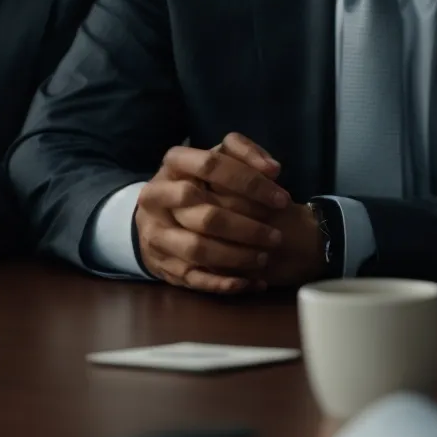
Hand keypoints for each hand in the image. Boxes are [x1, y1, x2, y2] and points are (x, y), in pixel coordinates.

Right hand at [134, 133, 291, 294]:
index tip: (281, 199)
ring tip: (264, 257)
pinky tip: (252, 282)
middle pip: (205, 215)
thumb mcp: (215, 158)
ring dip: (237, 257)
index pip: (211, 166)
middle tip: (276, 236)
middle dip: (247, 228)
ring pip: (198, 250)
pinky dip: (225, 283)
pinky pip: (194, 279)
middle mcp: (156, 197)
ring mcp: (156, 233)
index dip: (250, 182)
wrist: (155, 215)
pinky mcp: (161, 263)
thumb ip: (244, 153)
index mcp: (173, 164)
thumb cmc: (198, 182)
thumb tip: (272, 169)